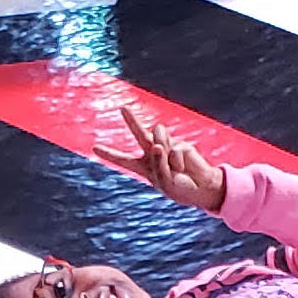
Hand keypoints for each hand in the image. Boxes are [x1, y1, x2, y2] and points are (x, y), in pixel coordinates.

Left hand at [94, 104, 225, 213]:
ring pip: (157, 134)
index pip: (124, 160)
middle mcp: (153, 154)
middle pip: (140, 134)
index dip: (110, 154)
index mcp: (144, 168)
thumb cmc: (181, 190)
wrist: (202, 187)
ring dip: (161, 147)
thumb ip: (158, 164)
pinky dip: (176, 161)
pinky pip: (172, 148)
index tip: (95, 148)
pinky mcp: (180, 144)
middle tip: (123, 108)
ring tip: (170, 164)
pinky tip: (183, 168)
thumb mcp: (165, 183)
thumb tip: (156, 144)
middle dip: (132, 120)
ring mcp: (167, 146)